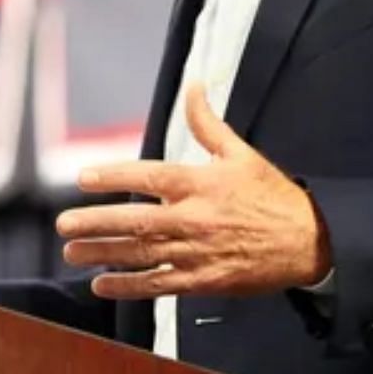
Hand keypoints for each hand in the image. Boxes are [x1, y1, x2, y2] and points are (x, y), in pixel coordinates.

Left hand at [56, 84, 332, 300]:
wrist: (309, 240)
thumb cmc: (273, 195)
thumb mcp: (242, 154)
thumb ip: (208, 124)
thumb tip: (193, 87)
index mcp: (202, 183)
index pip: (148, 177)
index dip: (113, 177)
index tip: (83, 178)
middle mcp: (195, 218)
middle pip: (134, 221)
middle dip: (95, 223)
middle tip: (64, 224)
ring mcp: (197, 252)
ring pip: (139, 254)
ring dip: (102, 253)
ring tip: (73, 251)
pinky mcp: (203, 280)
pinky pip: (157, 284)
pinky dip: (127, 286)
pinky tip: (102, 283)